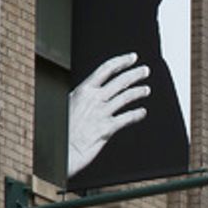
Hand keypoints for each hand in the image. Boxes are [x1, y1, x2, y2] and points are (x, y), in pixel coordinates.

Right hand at [67, 53, 149, 177]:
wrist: (62, 149)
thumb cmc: (63, 129)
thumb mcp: (70, 106)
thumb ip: (85, 98)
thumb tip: (94, 92)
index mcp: (83, 90)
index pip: (106, 69)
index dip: (121, 62)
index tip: (132, 58)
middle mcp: (94, 99)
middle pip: (120, 81)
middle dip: (135, 74)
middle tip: (145, 71)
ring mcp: (102, 113)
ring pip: (126, 97)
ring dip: (138, 92)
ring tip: (146, 90)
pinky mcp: (107, 128)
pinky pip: (127, 118)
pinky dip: (137, 114)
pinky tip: (142, 112)